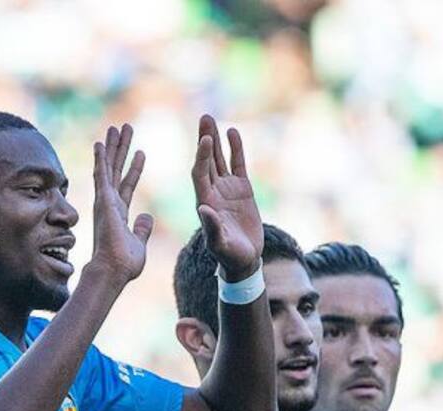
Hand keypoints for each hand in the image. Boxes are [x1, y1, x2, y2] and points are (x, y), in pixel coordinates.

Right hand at [87, 124, 154, 287]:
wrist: (113, 270)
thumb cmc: (125, 264)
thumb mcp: (139, 242)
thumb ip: (142, 228)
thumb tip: (147, 216)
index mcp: (119, 214)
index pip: (127, 185)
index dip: (134, 169)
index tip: (140, 153)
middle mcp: (109, 204)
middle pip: (116, 170)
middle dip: (121, 150)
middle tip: (124, 130)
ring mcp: (104, 202)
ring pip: (109, 167)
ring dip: (113, 147)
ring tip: (116, 128)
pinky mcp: (102, 201)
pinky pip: (102, 175)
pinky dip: (101, 158)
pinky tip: (101, 143)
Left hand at [191, 115, 262, 280]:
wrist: (243, 260)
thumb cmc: (228, 256)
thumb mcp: (219, 244)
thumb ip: (211, 228)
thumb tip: (202, 209)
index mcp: (204, 202)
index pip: (200, 174)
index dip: (201, 157)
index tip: (204, 139)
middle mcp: (213, 192)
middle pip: (206, 160)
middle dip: (204, 139)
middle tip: (203, 117)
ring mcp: (227, 190)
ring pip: (219, 159)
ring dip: (215, 139)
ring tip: (210, 119)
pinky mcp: (242, 190)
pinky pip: (237, 164)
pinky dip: (235, 149)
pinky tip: (232, 132)